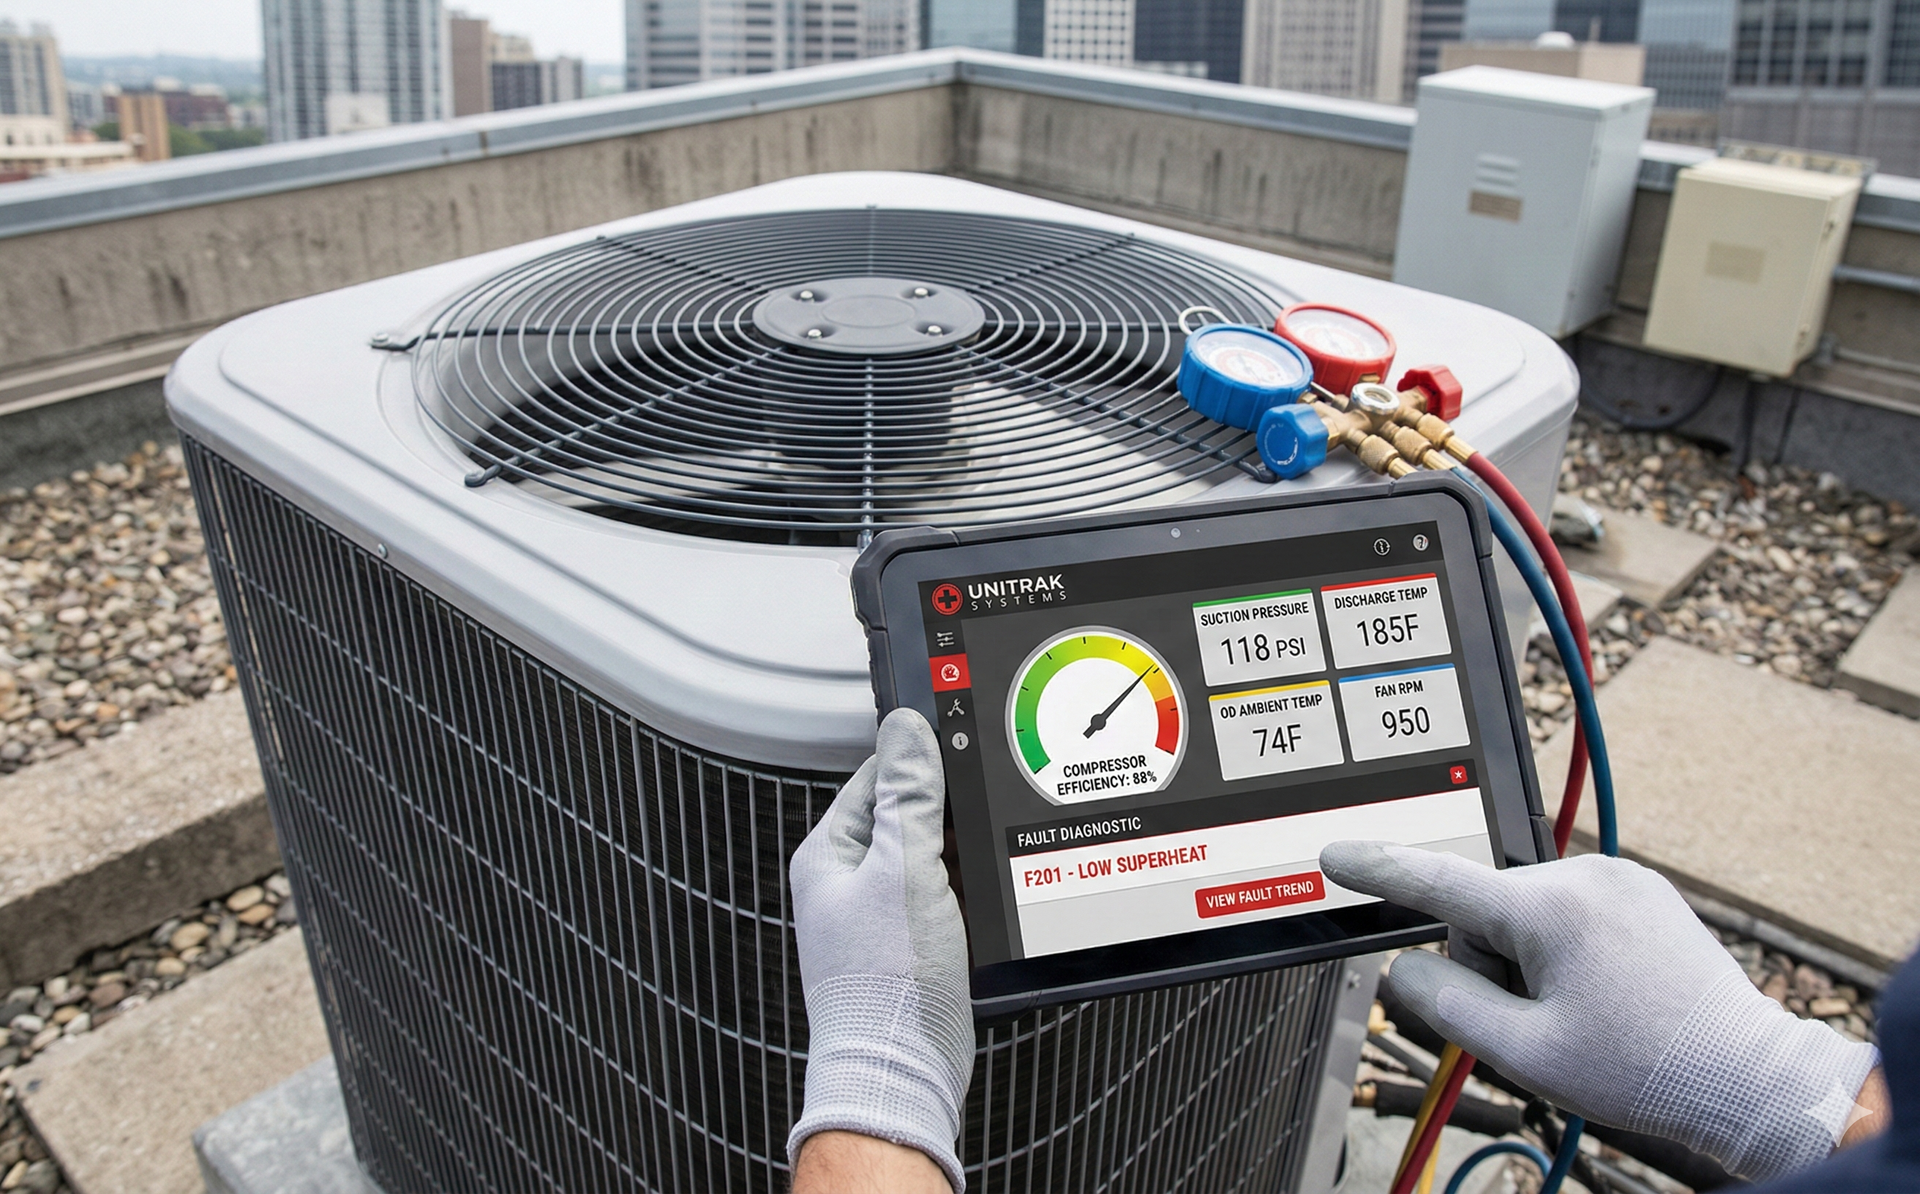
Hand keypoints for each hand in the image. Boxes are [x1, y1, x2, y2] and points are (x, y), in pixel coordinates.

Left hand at [787, 709, 973, 1192]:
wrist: (899, 1072)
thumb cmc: (886, 982)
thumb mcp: (905, 870)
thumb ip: (908, 797)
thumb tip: (906, 730)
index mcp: (830, 854)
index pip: (876, 778)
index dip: (922, 760)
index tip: (964, 743)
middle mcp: (847, 883)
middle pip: (908, 818)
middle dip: (951, 813)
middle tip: (988, 805)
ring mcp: (878, 918)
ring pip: (931, 861)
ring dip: (963, 857)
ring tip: (990, 858)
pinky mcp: (908, 949)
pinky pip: (944, 901)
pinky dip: (968, 894)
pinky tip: (991, 897)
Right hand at [1319, 842, 1878, 1182]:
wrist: (1748, 1077)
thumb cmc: (1645, 1070)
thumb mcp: (1525, 1052)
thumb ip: (1446, 1004)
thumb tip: (1408, 968)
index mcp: (1549, 909)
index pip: (1438, 882)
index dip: (1376, 871)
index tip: (1333, 855)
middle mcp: (1584, 876)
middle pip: (1485, 913)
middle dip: (1493, 965)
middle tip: (1545, 1023)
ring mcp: (1619, 879)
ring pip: (1526, 915)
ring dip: (1531, 962)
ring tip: (1588, 1014)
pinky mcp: (1641, 892)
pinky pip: (1568, 913)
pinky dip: (1566, 952)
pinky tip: (1607, 996)